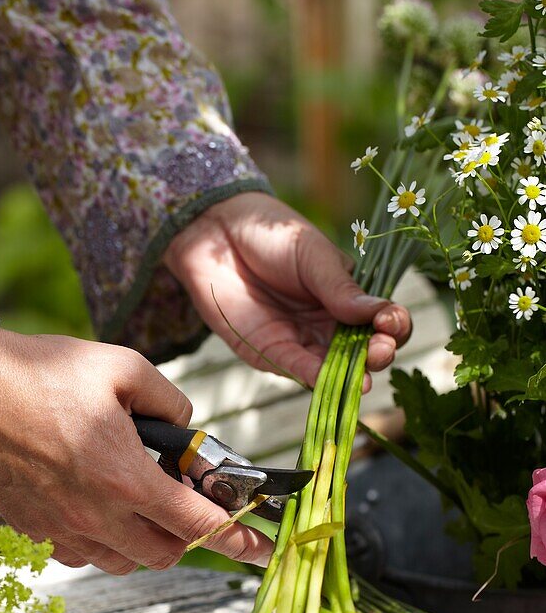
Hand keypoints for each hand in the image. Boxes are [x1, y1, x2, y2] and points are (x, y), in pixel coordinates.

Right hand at [0, 330, 272, 573]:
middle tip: (186, 503)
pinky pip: (80, 554)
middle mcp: (95, 515)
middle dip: (187, 537)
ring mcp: (60, 528)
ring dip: (143, 541)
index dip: (239, 539)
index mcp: (125, 478)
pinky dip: (100, 541)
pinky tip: (93, 504)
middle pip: (164, 556)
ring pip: (122, 562)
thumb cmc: (44, 371)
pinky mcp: (31, 528)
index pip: (198, 523)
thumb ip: (170, 401)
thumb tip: (187, 428)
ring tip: (136, 500)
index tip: (263, 551)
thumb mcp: (123, 367)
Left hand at [164, 192, 411, 391]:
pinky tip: (328, 378)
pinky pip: (300, 371)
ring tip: (363, 375)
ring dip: (352, 375)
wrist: (218, 234)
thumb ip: (341, 288)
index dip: (393, 326)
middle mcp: (330, 325)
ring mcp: (302, 342)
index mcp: (348, 297)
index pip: (382, 321)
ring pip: (336, 369)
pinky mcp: (273, 355)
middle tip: (380, 349)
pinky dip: (316, 378)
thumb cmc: (271, 234)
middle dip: (378, 355)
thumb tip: (381, 314)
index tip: (390, 322)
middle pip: (364, 351)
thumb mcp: (313, 256)